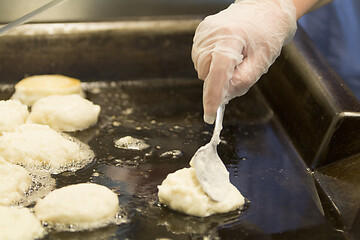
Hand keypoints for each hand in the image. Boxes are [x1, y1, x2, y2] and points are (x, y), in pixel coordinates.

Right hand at [192, 0, 296, 123]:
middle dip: (219, 81)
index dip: (213, 97)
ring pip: (202, 68)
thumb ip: (242, 82)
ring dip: (215, 71)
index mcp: (230, 38)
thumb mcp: (261, 62)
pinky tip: (225, 52)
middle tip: (238, 70)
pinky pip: (200, 58)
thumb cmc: (267, 34)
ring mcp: (204, 32)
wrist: (264, 9)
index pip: (217, 74)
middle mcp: (212, 34)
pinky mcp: (201, 32)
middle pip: (207, 74)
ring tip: (234, 57)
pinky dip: (211, 62)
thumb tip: (223, 97)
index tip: (210, 116)